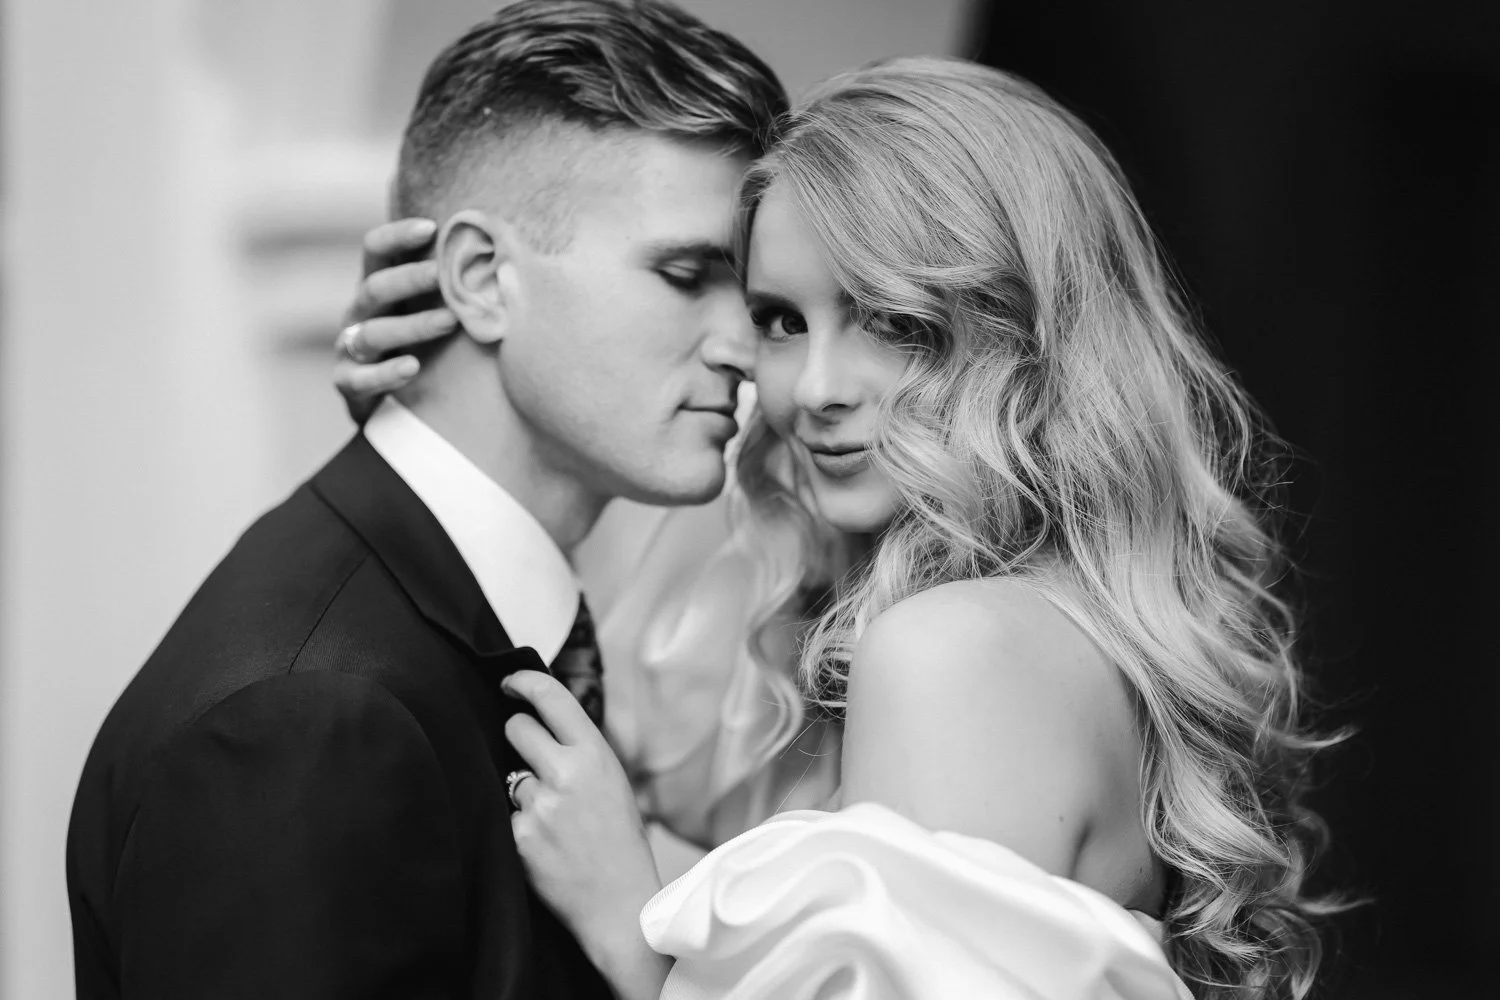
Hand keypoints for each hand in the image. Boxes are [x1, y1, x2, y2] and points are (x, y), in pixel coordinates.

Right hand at [333, 218, 459, 422]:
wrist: (391, 405)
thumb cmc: (420, 343)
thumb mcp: (430, 308)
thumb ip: (450, 285)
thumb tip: (505, 256)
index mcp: (377, 286)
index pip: (376, 250)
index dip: (397, 236)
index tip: (431, 227)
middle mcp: (359, 312)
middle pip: (375, 287)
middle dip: (408, 279)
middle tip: (442, 273)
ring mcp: (349, 347)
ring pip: (373, 332)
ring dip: (412, 326)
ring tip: (449, 321)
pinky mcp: (347, 383)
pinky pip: (361, 378)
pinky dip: (386, 373)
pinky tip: (412, 367)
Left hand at [503, 670, 671, 999]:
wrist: (622, 907)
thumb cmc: (621, 845)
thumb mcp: (613, 785)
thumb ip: (580, 754)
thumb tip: (539, 724)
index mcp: (596, 756)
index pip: (551, 698)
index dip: (523, 682)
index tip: (508, 683)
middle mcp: (567, 774)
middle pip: (517, 729)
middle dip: (517, 739)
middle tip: (532, 760)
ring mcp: (540, 806)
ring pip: (509, 777)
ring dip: (522, 792)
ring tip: (553, 822)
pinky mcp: (520, 837)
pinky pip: (506, 816)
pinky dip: (518, 827)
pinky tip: (544, 847)